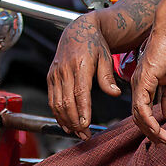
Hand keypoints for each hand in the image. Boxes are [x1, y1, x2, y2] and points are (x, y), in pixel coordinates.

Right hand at [47, 12, 123, 135]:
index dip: (82, 111)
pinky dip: (57, 114)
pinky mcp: (50, 77)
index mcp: (80, 65)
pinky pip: (52, 99)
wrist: (77, 31)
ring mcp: (55, 74)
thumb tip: (115, 93)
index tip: (86, 125)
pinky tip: (66, 123)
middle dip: (75, 122)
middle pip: (67, 102)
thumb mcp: (106, 58)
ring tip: (76, 133)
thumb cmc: (94, 45)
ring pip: (57, 104)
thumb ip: (108, 77)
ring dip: (65, 121)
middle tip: (84, 135)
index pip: (80, 93)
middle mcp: (64, 71)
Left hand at [128, 24, 165, 146]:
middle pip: (139, 119)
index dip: (153, 128)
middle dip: (152, 134)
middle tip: (165, 145)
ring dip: (152, 132)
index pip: (144, 113)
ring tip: (165, 141)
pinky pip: (142, 107)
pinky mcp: (144, 81)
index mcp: (144, 86)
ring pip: (139, 116)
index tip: (165, 139)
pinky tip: (158, 129)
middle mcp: (138, 87)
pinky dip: (149, 121)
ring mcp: (139, 85)